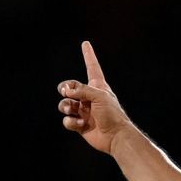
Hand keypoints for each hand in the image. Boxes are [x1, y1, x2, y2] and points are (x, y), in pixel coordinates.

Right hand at [56, 40, 131, 154]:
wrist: (115, 137)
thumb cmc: (112, 114)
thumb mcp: (99, 96)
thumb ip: (82, 90)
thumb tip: (66, 91)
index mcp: (97, 87)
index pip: (92, 67)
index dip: (88, 55)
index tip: (86, 44)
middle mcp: (89, 97)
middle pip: (70, 87)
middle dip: (64, 88)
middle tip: (65, 92)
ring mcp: (83, 111)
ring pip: (65, 104)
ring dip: (65, 106)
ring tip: (70, 109)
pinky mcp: (80, 124)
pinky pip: (67, 120)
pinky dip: (70, 121)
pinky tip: (80, 123)